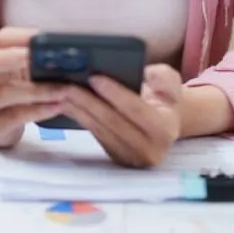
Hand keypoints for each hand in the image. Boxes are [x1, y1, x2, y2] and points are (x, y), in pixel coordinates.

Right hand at [0, 27, 68, 146]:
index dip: (24, 36)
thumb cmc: (9, 92)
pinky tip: (57, 107)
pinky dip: (39, 110)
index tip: (47, 37)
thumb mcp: (15, 74)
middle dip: (18, 58)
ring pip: (6, 92)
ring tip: (63, 89)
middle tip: (46, 57)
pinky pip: (16, 116)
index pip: (2, 39)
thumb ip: (32, 62)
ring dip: (38, 90)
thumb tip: (65, 53)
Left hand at [60, 64, 183, 167]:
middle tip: (69, 83)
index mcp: (164, 129)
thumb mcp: (172, 84)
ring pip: (99, 129)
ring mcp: (129, 157)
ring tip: (61, 90)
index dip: (115, 93)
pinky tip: (65, 102)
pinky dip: (78, 117)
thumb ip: (164, 77)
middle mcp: (148, 149)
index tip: (94, 77)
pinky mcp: (114, 158)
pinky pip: (93, 134)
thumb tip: (146, 74)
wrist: (163, 126)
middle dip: (88, 101)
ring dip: (78, 109)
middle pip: (112, 122)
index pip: (136, 110)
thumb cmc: (165, 100)